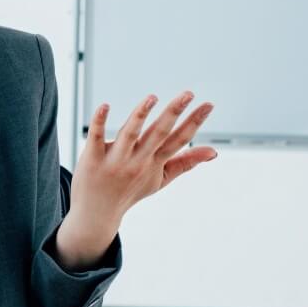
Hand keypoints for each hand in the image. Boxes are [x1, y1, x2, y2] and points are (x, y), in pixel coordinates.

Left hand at [55, 90, 216, 269]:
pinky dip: (100, 122)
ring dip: (140, 115)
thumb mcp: (161, 179)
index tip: (208, 105)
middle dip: (173, 113)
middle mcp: (137, 161)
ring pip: (129, 134)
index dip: (195, 122)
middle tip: (188, 94)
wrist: (98, 212)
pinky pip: (96, 137)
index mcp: (155, 162)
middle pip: (158, 133)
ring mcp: (115, 159)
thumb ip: (185, 163)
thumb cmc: (131, 191)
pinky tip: (105, 106)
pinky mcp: (93, 157)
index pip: (178, 140)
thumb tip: (213, 152)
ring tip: (152, 97)